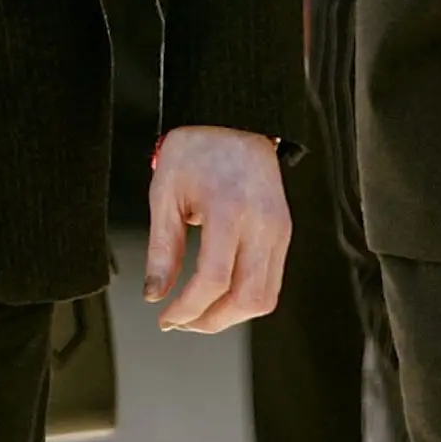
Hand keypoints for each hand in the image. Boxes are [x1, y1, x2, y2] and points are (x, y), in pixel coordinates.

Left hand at [143, 127, 290, 332]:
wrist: (234, 119)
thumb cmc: (196, 148)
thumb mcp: (165, 191)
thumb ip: (162, 248)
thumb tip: (155, 294)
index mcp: (229, 209)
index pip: (214, 278)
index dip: (188, 308)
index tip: (166, 317)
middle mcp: (262, 223)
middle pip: (247, 298)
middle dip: (211, 321)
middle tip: (181, 321)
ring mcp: (279, 230)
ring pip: (265, 298)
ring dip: (231, 316)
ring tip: (198, 312)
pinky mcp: (284, 233)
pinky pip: (271, 281)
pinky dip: (245, 298)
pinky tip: (219, 293)